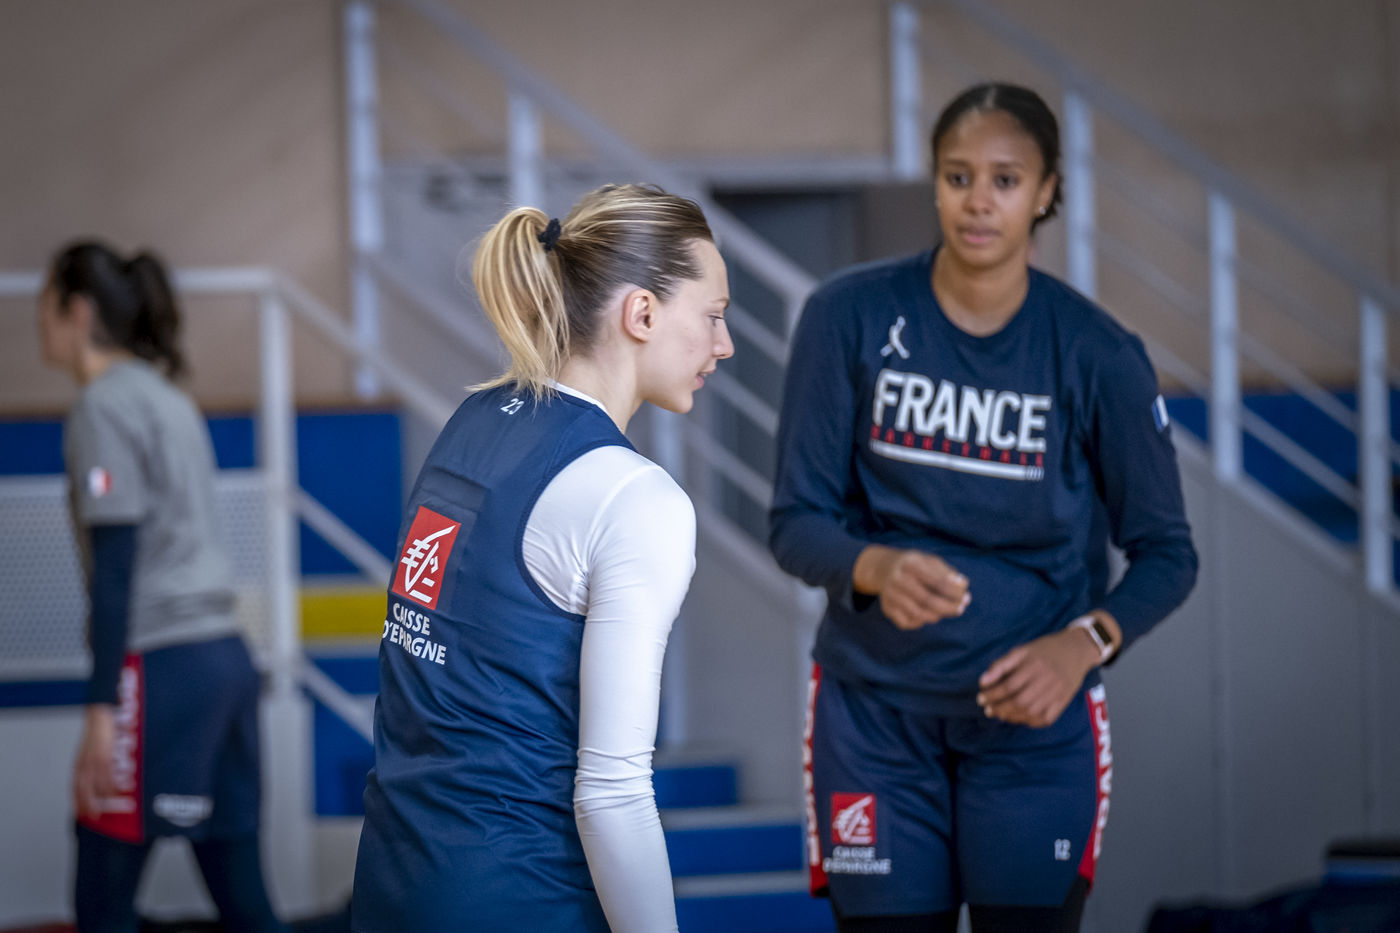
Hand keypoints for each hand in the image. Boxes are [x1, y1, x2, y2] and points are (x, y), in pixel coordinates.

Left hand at [74, 704, 116, 819]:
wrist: (100, 716)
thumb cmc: (99, 731)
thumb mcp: (91, 750)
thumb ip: (92, 763)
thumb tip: (99, 775)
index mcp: (79, 764)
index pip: (75, 788)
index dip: (78, 801)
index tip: (81, 812)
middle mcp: (83, 765)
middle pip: (83, 791)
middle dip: (88, 805)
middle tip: (95, 816)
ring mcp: (93, 762)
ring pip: (95, 786)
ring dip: (103, 798)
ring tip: (111, 806)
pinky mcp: (104, 758)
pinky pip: (108, 777)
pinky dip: (113, 786)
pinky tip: (118, 791)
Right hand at [853, 545, 969, 629]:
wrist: (883, 568)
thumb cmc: (915, 566)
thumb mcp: (931, 562)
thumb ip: (948, 573)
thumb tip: (963, 586)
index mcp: (912, 564)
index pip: (938, 582)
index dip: (955, 593)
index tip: (966, 598)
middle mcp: (898, 579)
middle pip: (928, 600)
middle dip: (949, 607)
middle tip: (960, 609)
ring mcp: (890, 595)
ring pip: (918, 614)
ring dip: (937, 616)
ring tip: (945, 611)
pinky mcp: (886, 608)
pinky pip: (907, 622)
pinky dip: (920, 622)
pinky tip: (926, 614)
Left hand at [976, 628, 1098, 727]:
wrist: (1076, 650)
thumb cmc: (1043, 650)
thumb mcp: (1020, 651)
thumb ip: (1000, 665)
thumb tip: (983, 682)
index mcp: (1034, 665)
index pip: (1008, 686)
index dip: (992, 694)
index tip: (981, 698)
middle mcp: (1046, 680)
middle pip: (1019, 701)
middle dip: (1000, 708)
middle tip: (988, 710)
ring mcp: (1057, 693)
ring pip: (1031, 712)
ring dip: (1012, 717)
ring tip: (1000, 714)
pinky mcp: (1064, 701)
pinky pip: (1046, 719)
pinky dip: (1030, 722)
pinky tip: (1019, 718)